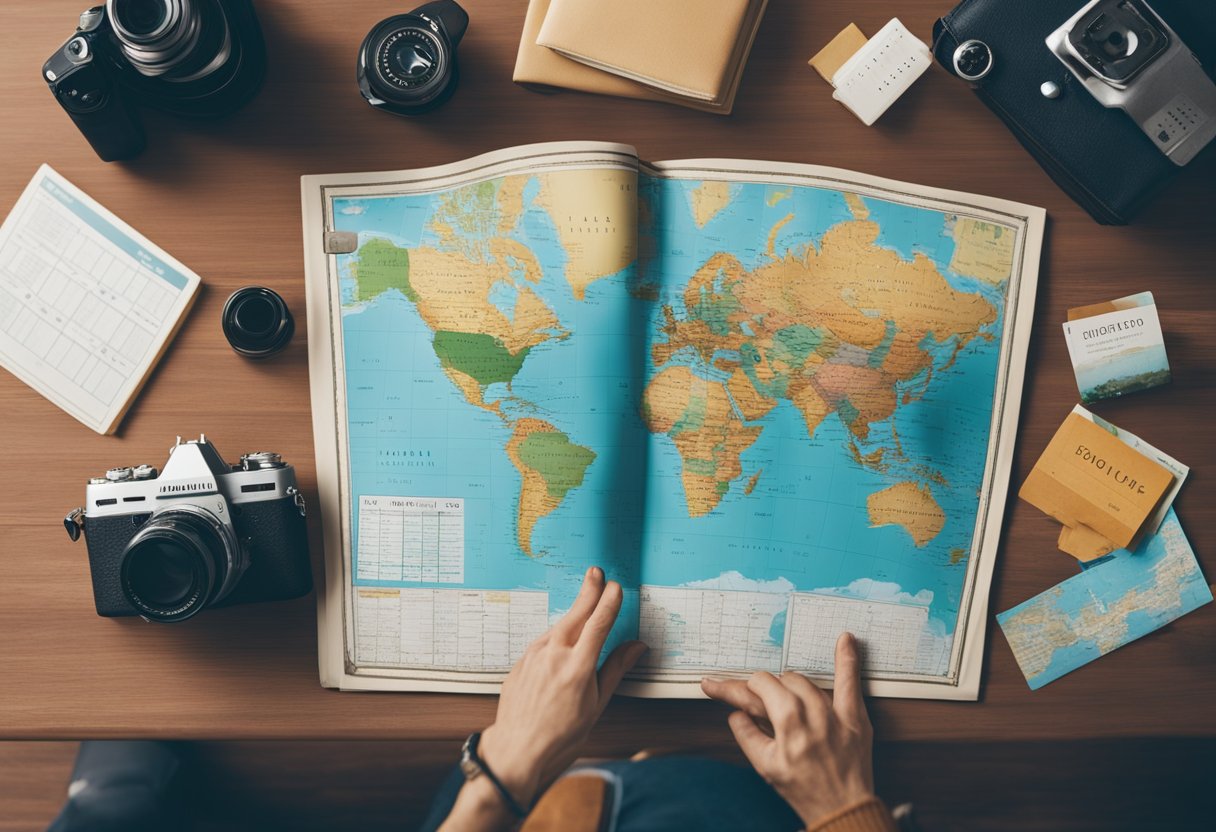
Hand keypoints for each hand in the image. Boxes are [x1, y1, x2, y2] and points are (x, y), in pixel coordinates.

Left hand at [479, 566, 646, 805]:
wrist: (518, 748)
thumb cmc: (561, 734)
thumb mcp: (597, 705)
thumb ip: (615, 669)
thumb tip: (635, 647)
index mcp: (578, 667)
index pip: (599, 624)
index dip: (609, 602)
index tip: (616, 587)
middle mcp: (554, 655)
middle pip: (576, 614)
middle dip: (589, 591)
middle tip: (596, 573)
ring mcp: (534, 656)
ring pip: (558, 627)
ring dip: (572, 614)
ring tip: (584, 604)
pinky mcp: (520, 662)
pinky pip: (542, 642)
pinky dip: (555, 636)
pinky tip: (561, 640)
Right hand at [702, 632, 874, 827]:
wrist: (843, 809)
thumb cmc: (804, 790)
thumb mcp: (765, 767)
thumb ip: (747, 735)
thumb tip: (735, 713)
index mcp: (788, 726)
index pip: (760, 687)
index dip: (740, 686)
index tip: (723, 685)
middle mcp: (812, 716)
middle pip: (780, 681)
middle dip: (765, 688)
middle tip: (759, 701)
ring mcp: (835, 714)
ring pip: (804, 680)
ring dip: (790, 684)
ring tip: (785, 695)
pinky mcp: (855, 717)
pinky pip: (850, 682)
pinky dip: (848, 659)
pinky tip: (846, 639)